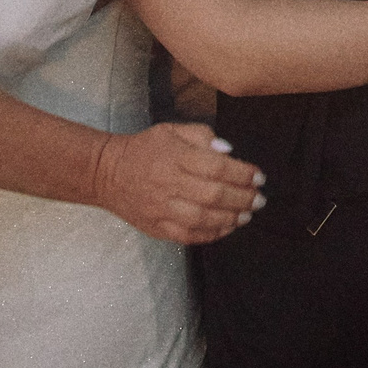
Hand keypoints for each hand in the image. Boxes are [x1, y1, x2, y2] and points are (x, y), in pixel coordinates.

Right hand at [91, 122, 266, 245]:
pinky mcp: (157, 227)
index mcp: (175, 156)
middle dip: (243, 198)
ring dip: (232, 218)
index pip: (216, 167)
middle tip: (260, 199)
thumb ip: (202, 136)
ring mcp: (162, 209)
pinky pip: (190, 236)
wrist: (106, 173)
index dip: (243, 174)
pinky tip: (227, 227)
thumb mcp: (172, 130)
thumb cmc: (144, 149)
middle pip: (214, 194)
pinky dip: (212, 234)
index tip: (259, 176)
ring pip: (204, 218)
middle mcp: (169, 184)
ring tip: (248, 214)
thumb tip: (228, 152)